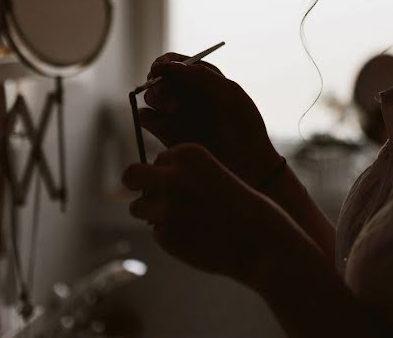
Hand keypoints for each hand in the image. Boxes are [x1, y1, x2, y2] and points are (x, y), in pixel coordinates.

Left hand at [122, 144, 287, 286]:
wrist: (261, 239)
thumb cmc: (239, 206)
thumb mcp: (212, 174)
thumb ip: (181, 174)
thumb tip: (141, 186)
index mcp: (188, 153)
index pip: (158, 160)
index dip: (167, 175)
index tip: (187, 187)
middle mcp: (173, 175)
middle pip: (131, 175)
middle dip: (135, 184)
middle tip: (149, 196)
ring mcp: (166, 206)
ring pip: (138, 206)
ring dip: (154, 214)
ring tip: (186, 222)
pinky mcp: (165, 234)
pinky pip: (155, 231)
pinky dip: (170, 235)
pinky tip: (195, 237)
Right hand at [141, 53, 278, 187]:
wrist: (248, 167)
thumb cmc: (244, 127)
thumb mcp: (229, 94)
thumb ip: (201, 76)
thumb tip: (168, 65)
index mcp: (205, 80)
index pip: (177, 63)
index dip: (166, 62)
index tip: (160, 67)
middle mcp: (188, 95)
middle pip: (161, 78)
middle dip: (162, 82)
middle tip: (170, 90)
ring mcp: (176, 115)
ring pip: (152, 96)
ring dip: (159, 98)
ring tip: (178, 110)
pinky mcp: (167, 135)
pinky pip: (147, 118)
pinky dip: (150, 117)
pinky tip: (165, 123)